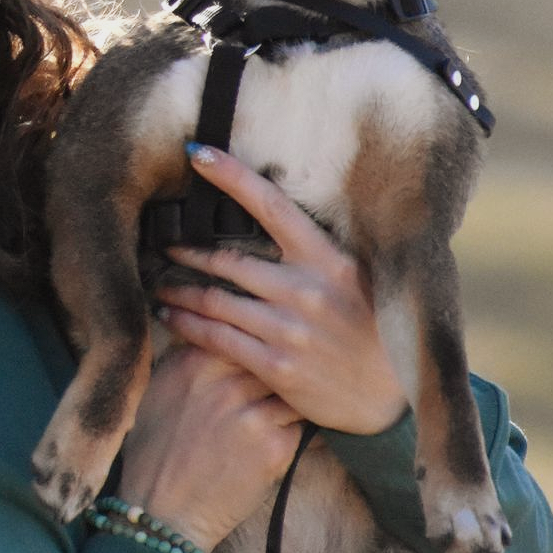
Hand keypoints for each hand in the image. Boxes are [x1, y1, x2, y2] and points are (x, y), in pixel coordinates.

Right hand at [116, 345, 303, 552]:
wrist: (162, 513)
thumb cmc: (155, 452)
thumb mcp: (157, 391)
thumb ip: (188, 353)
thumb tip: (214, 325)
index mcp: (193, 361)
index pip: (242, 328)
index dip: (255, 339)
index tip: (260, 349)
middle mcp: (223, 381)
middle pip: (271, 355)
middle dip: (277, 368)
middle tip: (274, 384)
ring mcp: (251, 413)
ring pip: (291, 387)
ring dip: (290, 398)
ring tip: (276, 414)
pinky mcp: (274, 446)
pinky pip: (300, 422)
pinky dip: (292, 430)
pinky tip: (274, 442)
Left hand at [153, 146, 408, 437]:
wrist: (392, 398)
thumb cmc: (373, 330)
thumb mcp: (357, 280)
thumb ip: (317, 255)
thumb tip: (274, 219)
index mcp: (329, 260)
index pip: (272, 205)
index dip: (231, 176)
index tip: (197, 154)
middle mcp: (307, 290)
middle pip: (229, 260)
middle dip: (187, 251)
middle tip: (163, 243)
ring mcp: (290, 330)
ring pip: (216, 301)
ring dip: (180, 290)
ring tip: (159, 283)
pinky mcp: (277, 366)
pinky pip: (217, 339)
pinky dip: (187, 325)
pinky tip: (170, 316)